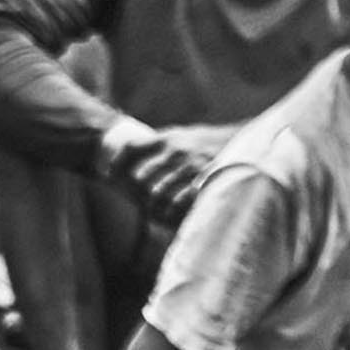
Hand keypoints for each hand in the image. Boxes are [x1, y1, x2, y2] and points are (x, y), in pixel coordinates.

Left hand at [100, 118, 215, 221]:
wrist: (242, 142)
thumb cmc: (207, 142)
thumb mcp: (182, 135)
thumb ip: (160, 143)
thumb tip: (134, 148)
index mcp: (167, 138)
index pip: (131, 148)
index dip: (115, 162)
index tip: (107, 173)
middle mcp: (174, 151)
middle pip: (140, 176)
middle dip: (134, 190)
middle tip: (133, 199)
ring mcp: (188, 167)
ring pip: (156, 192)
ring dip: (152, 205)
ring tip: (154, 212)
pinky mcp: (201, 182)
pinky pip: (177, 201)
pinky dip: (171, 210)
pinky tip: (170, 214)